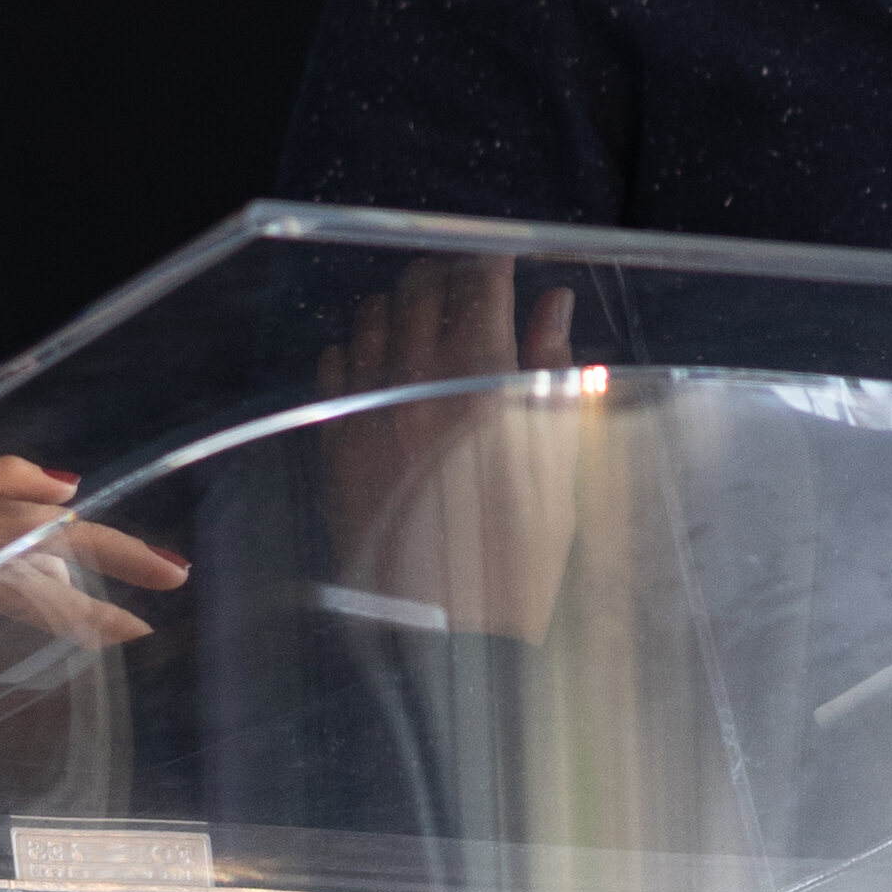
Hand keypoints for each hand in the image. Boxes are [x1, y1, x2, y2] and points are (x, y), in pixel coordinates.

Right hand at [0, 450, 181, 728]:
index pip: (1, 554)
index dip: (65, 575)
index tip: (116, 607)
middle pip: (27, 531)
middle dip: (106, 552)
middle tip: (169, 576)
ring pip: (16, 527)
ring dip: (93, 553)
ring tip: (153, 582)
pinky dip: (14, 486)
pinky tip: (63, 501)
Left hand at [321, 252, 584, 645]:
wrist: (455, 631)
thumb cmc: (522, 553)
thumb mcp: (557, 458)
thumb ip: (552, 370)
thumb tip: (553, 304)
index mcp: (483, 380)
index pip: (480, 281)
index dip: (491, 261)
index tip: (500, 261)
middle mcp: (418, 383)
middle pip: (420, 288)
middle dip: (443, 273)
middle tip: (462, 282)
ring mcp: (369, 410)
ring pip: (371, 318)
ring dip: (399, 307)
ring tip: (422, 321)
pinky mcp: (337, 443)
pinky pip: (333, 366)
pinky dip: (356, 351)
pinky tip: (378, 366)